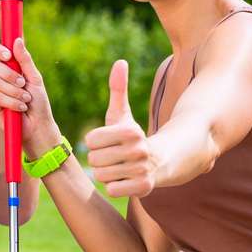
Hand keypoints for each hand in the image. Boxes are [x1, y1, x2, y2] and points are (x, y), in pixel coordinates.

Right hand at [0, 36, 62, 158]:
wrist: (38, 125)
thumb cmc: (38, 103)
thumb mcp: (35, 78)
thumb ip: (25, 60)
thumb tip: (17, 40)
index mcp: (9, 69)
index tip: (7, 55)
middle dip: (9, 74)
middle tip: (22, 82)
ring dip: (14, 92)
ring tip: (25, 99)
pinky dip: (11, 102)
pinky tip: (20, 108)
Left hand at [84, 61, 154, 197]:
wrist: (160, 161)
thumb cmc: (132, 137)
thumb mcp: (122, 114)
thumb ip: (117, 89)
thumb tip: (120, 62)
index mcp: (129, 130)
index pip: (90, 140)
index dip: (95, 143)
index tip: (107, 142)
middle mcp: (138, 149)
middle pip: (94, 160)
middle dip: (99, 160)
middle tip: (113, 157)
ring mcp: (142, 169)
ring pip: (101, 176)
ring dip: (106, 174)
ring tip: (119, 168)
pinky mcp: (144, 187)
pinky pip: (112, 190)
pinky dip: (115, 187)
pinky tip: (125, 179)